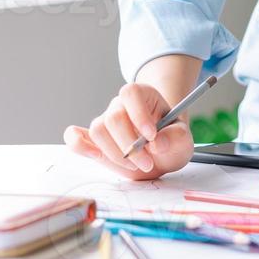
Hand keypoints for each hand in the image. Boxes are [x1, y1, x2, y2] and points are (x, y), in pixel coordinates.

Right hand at [62, 83, 192, 180]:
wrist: (161, 154)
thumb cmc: (171, 141)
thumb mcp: (183, 140)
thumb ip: (175, 138)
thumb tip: (157, 144)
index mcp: (143, 95)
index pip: (131, 93)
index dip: (139, 114)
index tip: (152, 137)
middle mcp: (120, 105)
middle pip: (113, 117)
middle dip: (129, 145)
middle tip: (147, 162)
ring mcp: (104, 121)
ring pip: (97, 130)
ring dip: (115, 153)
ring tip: (136, 165)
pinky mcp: (93, 141)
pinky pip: (74, 137)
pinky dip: (79, 145)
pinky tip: (95, 155)